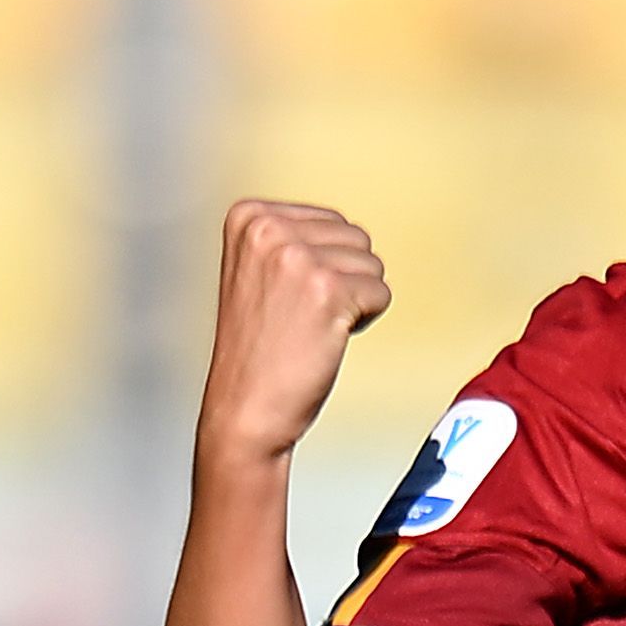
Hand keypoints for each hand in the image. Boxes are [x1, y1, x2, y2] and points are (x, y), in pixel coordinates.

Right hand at [196, 201, 392, 463]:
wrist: (245, 408)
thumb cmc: (257, 350)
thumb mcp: (259, 270)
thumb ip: (294, 238)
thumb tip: (346, 229)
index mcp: (249, 216)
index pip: (331, 221)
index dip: (323, 265)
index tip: (287, 296)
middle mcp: (269, 229)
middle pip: (355, 237)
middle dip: (343, 279)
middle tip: (301, 315)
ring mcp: (297, 257)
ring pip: (372, 264)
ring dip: (353, 300)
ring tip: (310, 325)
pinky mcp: (328, 289)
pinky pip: (381, 293)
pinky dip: (364, 320)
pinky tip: (326, 337)